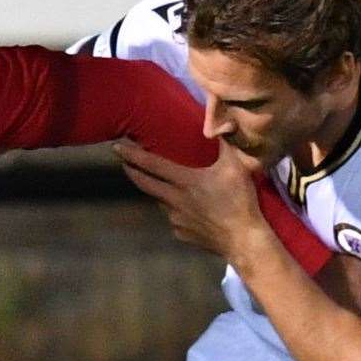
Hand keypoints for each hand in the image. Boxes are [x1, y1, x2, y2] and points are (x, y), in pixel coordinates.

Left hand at [115, 138, 265, 260]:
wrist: (243, 240)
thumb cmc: (240, 201)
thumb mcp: (236, 166)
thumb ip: (225, 142)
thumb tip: (223, 121)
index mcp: (184, 182)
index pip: (152, 165)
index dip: (133, 155)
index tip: (117, 147)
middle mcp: (174, 201)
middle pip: (146, 185)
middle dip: (132, 172)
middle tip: (124, 163)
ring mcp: (176, 220)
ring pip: (161, 202)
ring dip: (159, 192)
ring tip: (165, 184)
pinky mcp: (181, 234)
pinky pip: (174, 218)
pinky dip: (176, 211)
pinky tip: (188, 209)